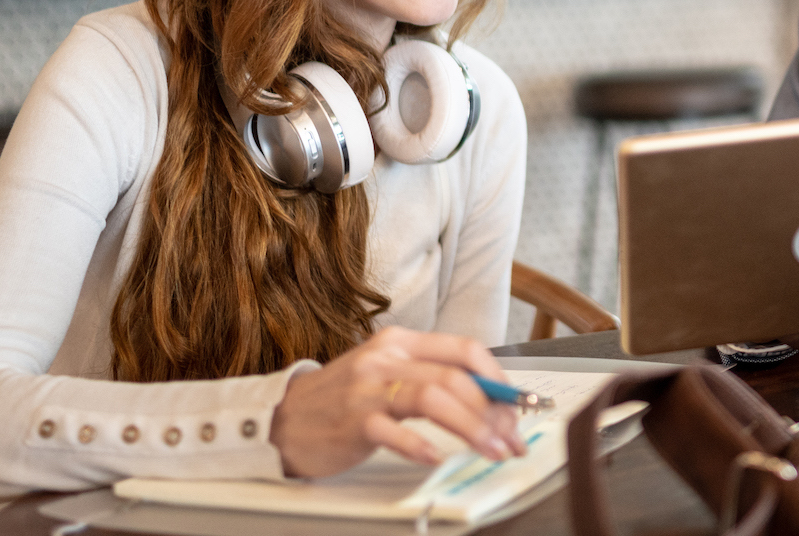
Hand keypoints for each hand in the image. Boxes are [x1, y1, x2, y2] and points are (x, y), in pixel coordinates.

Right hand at [270, 326, 526, 477]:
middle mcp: (386, 358)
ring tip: (491, 450)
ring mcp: (367, 388)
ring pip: (434, 398)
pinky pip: (393, 430)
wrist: (281, 420)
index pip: (465, 350)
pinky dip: (420, 445)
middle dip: (493, 412)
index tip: (517, 407)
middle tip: (510, 438)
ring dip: (471, 428)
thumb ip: (432, 379)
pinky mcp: (351, 421)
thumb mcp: (388, 376)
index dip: (499, 379)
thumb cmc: (342, 401)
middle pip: (455, 378)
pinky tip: (436, 458)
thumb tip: (490, 401)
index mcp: (402, 342)